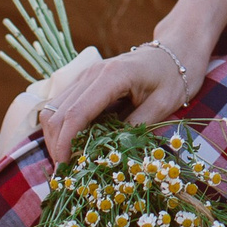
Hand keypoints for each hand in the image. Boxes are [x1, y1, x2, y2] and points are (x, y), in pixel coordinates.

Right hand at [40, 40, 201, 163]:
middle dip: (57, 146)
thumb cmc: (172, 78)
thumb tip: (110, 151)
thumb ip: (136, 126)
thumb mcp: (162, 105)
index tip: (65, 168)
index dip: (66, 143)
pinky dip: (61, 127)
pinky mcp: (83, 81)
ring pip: (53, 110)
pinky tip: (71, 145)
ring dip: (55, 138)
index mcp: (113, 76)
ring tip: (66, 163)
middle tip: (64, 174)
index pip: (77, 113)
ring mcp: (84, 75)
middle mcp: (91, 73)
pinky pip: (61, 106)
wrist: (173, 52)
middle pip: (58, 113)